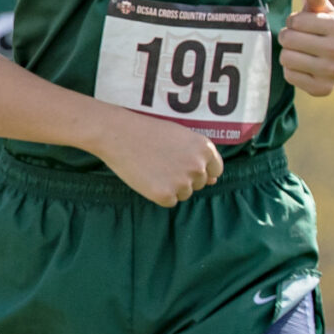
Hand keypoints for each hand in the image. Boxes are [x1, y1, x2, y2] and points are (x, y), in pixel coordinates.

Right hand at [94, 108, 223, 207]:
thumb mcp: (180, 137)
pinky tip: (147, 177)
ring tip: (153, 167)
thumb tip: (213, 181)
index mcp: (205, 149)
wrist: (118, 134)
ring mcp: (182, 182)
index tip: (183, 164)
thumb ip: (199, 157)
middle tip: (161, 161)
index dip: (199, 169)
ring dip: (171, 186)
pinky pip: (169, 201)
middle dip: (183, 177)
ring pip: (183, 193)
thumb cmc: (148, 132)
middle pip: (198, 183)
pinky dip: (158, 193)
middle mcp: (198, 166)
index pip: (215, 170)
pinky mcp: (165, 195)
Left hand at [278, 0, 333, 97]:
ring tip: (299, 52)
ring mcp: (332, 72)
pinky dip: (291, 70)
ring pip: (286, 58)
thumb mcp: (327, 12)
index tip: (301, 24)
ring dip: (288, 53)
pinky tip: (303, 66)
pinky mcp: (322, 89)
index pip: (295, 21)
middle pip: (288, 39)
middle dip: (287, 36)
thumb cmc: (329, 31)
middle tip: (296, 39)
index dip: (293, 21)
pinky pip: (289, 76)